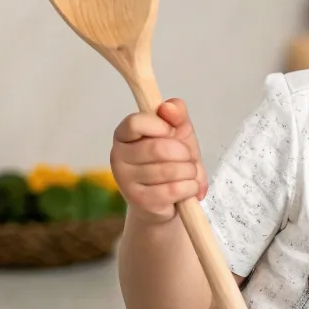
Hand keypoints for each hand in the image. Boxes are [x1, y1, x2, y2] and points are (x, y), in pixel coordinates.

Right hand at [110, 99, 207, 223]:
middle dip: (184, 153)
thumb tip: (168, 106)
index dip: (161, 126)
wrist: (172, 199)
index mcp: (124, 135)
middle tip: (187, 158)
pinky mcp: (140, 201)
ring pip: (169, 170)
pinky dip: (191, 187)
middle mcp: (118, 156)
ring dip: (190, 171)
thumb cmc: (173, 161)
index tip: (171, 132)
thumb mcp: (179, 133)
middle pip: (159, 149)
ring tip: (189, 174)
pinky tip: (189, 187)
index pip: (136, 123)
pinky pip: (173, 190)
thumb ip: (176, 114)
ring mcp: (126, 181)